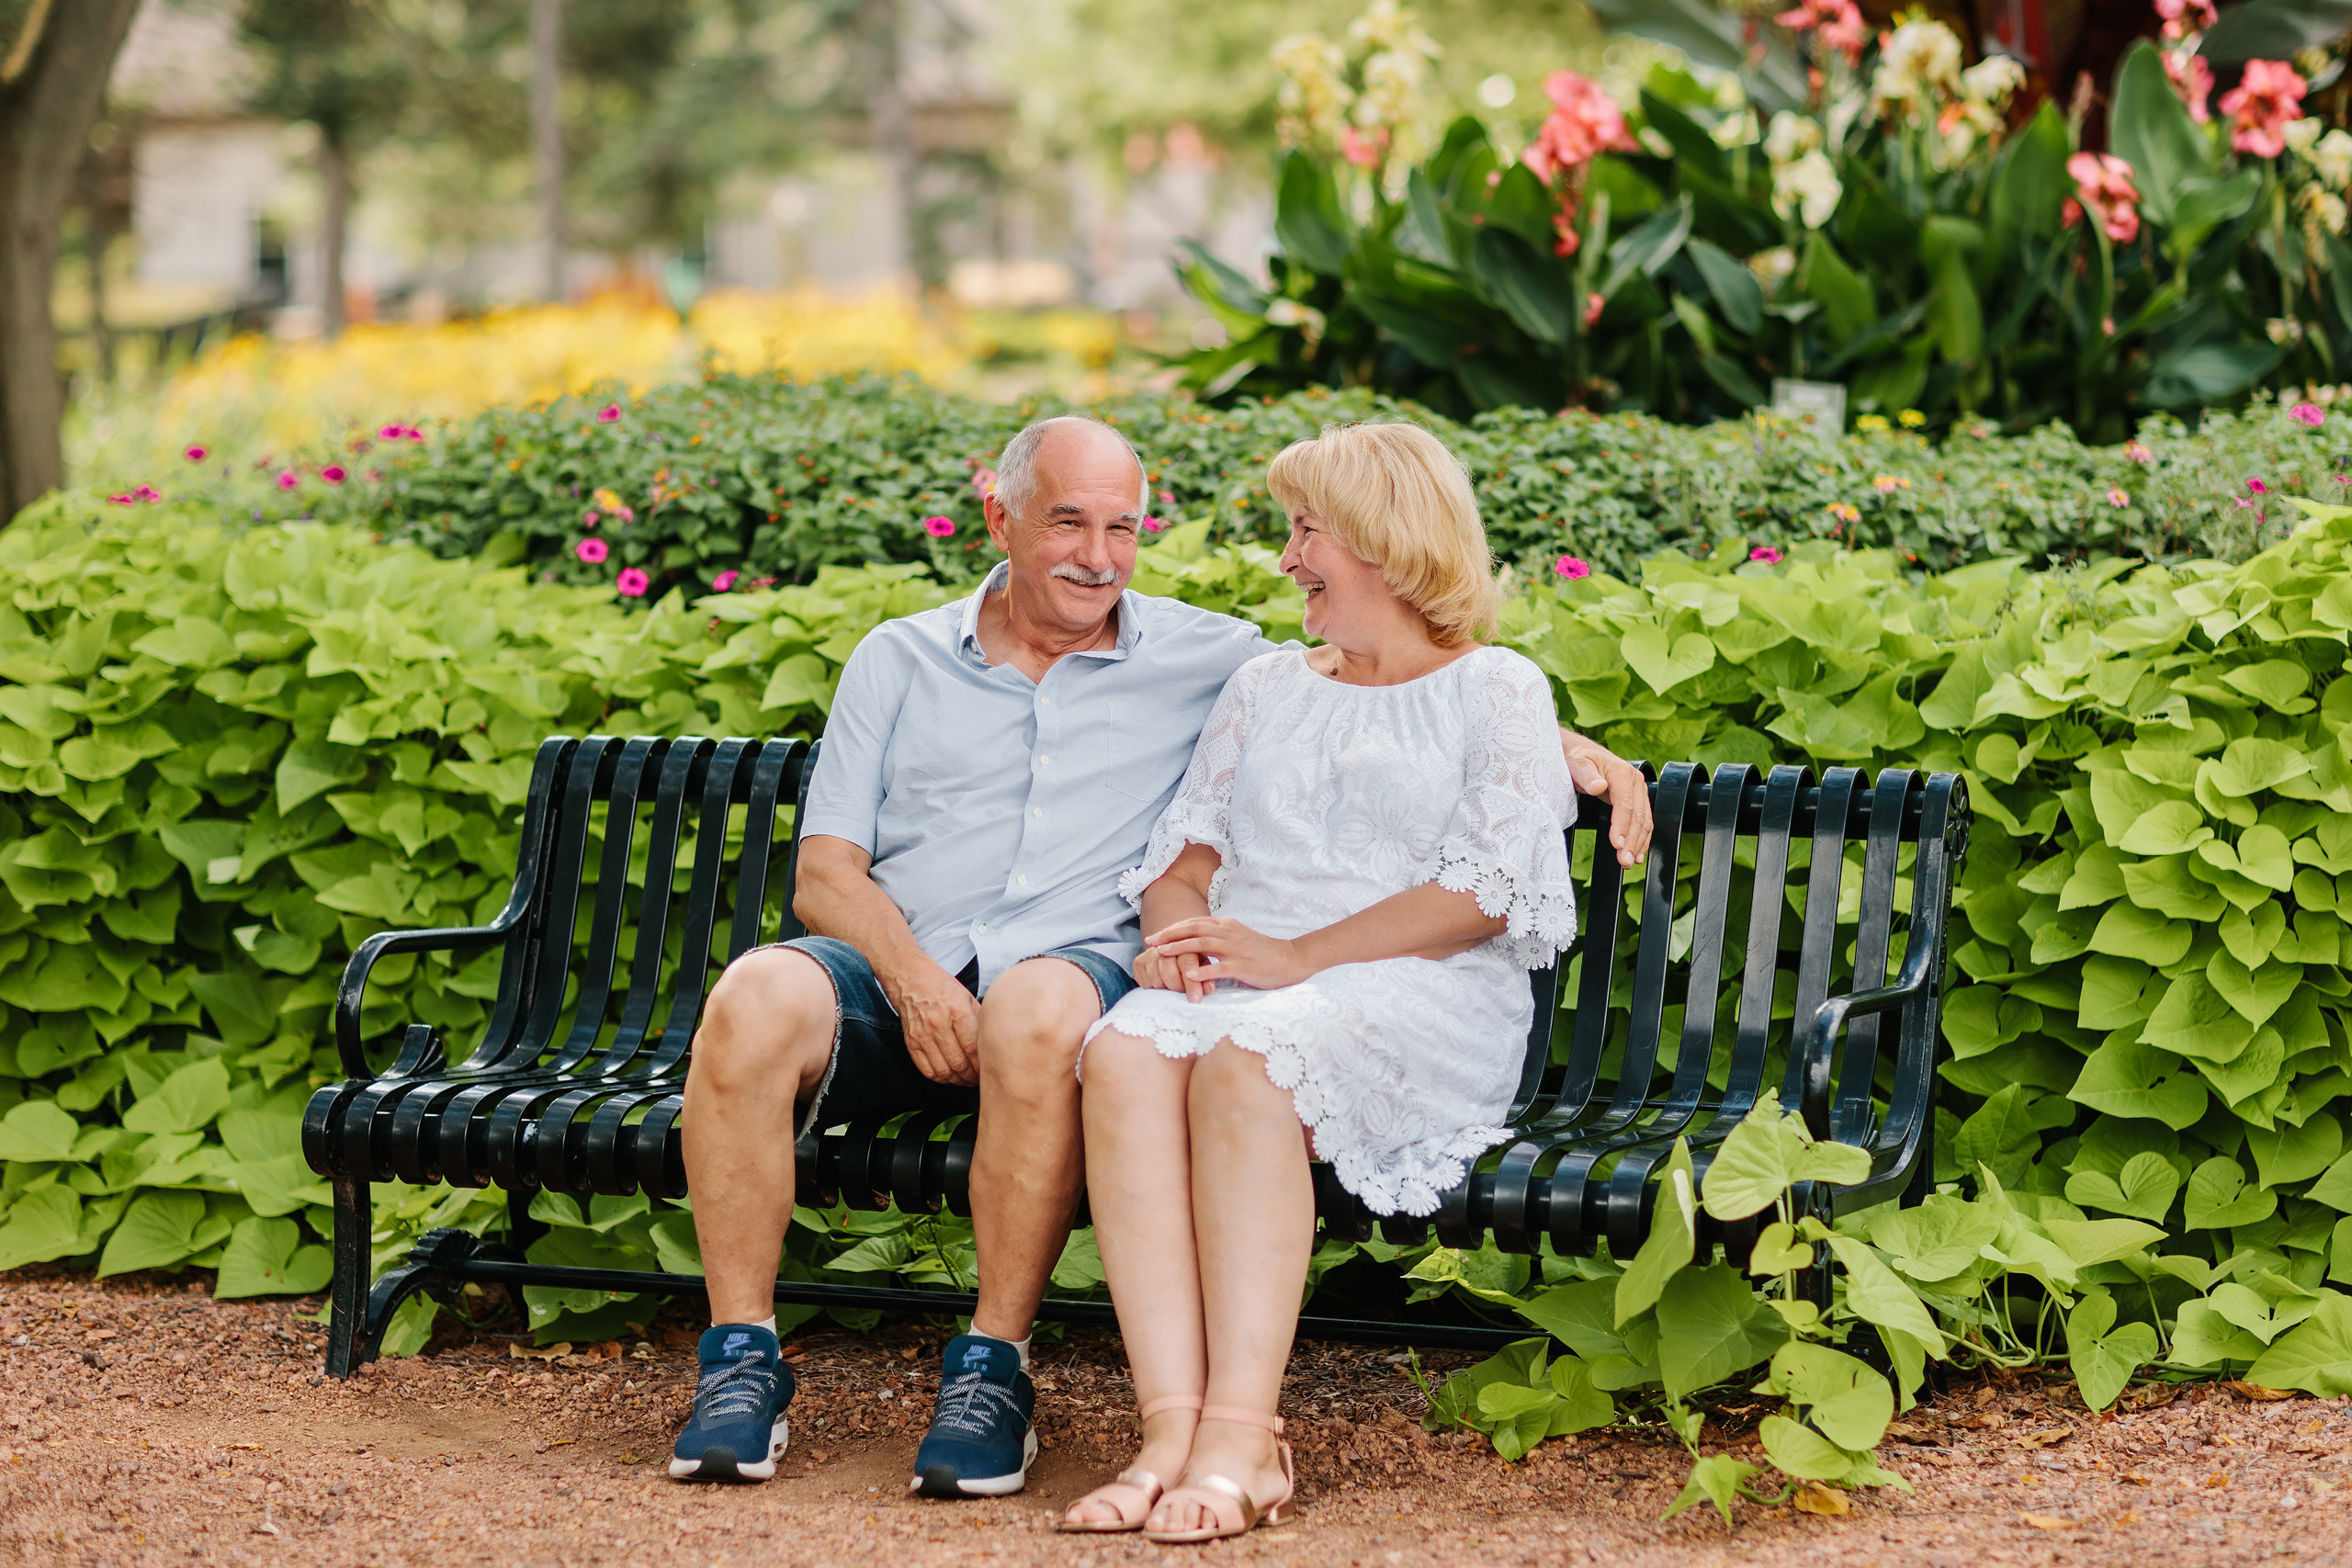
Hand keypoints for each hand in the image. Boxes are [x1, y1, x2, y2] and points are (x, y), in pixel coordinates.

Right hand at [887, 962, 981, 1086]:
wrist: (911, 980)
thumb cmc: (943, 988)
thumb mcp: (968, 997)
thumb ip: (980, 1020)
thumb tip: (993, 1042)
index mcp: (957, 1012)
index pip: (973, 1049)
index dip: (982, 1065)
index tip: (989, 1069)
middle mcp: (939, 1025)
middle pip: (959, 1063)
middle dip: (972, 1076)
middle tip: (979, 1078)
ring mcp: (923, 1035)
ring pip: (944, 1071)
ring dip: (958, 1080)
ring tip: (966, 1079)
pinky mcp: (912, 1042)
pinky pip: (927, 1070)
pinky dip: (940, 1078)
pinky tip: (949, 1076)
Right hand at [1133, 941, 1210, 997]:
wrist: (1173, 950)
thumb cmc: (1193, 962)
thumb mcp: (1204, 967)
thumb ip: (1207, 977)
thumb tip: (1209, 989)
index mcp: (1185, 943)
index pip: (1186, 963)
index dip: (1191, 983)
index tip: (1195, 999)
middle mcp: (1165, 945)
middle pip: (1169, 973)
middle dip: (1178, 988)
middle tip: (1184, 991)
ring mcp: (1150, 953)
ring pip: (1157, 980)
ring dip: (1167, 988)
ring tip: (1174, 986)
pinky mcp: (1138, 961)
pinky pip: (1145, 983)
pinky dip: (1155, 988)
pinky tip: (1162, 983)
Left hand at [1142, 917, 1309, 998]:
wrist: (1289, 960)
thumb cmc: (1261, 952)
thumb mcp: (1237, 938)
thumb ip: (1217, 936)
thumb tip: (1194, 939)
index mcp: (1227, 925)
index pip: (1194, 922)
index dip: (1173, 928)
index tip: (1155, 936)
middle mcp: (1229, 933)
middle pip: (1194, 929)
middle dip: (1169, 935)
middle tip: (1150, 942)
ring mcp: (1236, 949)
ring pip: (1203, 945)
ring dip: (1180, 948)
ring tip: (1162, 953)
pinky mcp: (1243, 966)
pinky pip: (1220, 967)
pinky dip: (1203, 970)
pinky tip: (1188, 975)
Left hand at [1562, 731, 1651, 868]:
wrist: (1580, 752)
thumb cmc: (1577, 758)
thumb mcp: (1576, 763)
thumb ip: (1586, 775)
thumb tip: (1598, 786)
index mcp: (1622, 772)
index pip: (1625, 804)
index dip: (1622, 826)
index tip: (1617, 844)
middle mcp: (1635, 781)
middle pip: (1638, 816)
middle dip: (1632, 841)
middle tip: (1623, 861)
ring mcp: (1637, 790)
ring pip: (1644, 821)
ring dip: (1639, 843)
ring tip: (1629, 862)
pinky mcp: (1635, 798)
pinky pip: (1643, 820)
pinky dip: (1642, 837)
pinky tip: (1637, 852)